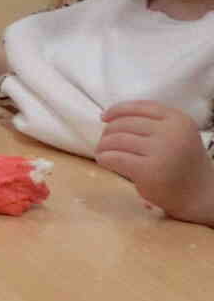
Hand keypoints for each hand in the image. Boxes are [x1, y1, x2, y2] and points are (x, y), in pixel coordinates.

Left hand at [97, 101, 213, 222]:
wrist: (200, 194)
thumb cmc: (182, 163)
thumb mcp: (176, 135)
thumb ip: (153, 123)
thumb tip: (110, 117)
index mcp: (178, 119)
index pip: (140, 107)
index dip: (117, 110)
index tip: (104, 117)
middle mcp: (171, 132)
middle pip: (125, 123)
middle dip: (108, 132)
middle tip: (103, 142)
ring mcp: (161, 151)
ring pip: (117, 139)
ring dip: (103, 145)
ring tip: (101, 152)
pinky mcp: (148, 170)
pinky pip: (115, 158)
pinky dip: (104, 158)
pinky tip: (104, 161)